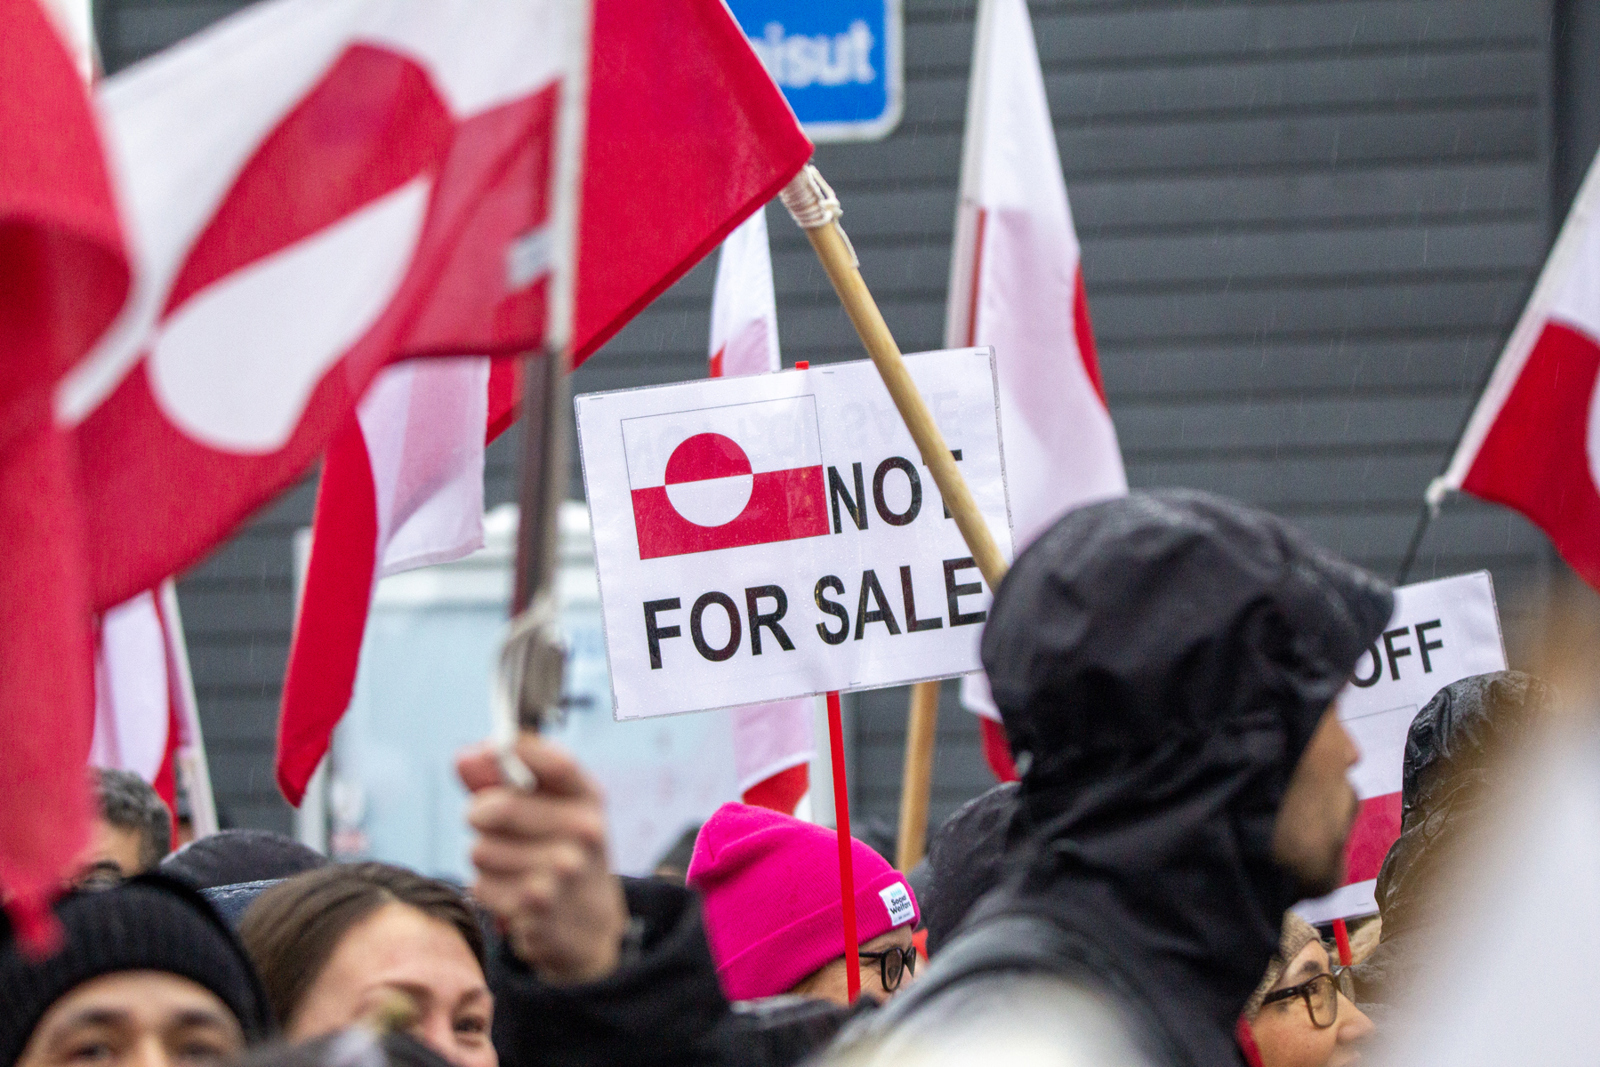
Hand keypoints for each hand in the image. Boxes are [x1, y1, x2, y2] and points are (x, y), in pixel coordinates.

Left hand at [457, 735, 628, 983]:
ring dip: (483, 857)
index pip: (557, 762)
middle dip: (478, 813)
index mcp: (588, 798)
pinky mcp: (540, 908)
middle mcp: (585, 832)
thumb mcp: (549, 810)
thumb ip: (504, 780)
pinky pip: (482, 886)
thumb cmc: (559, 851)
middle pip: (500, 807)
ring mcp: (565, 872)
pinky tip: (513, 893)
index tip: (487, 750)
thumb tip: (464, 757)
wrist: (591, 924)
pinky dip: (487, 889)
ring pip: (481, 850)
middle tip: (483, 821)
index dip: (516, 751)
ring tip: (509, 865)